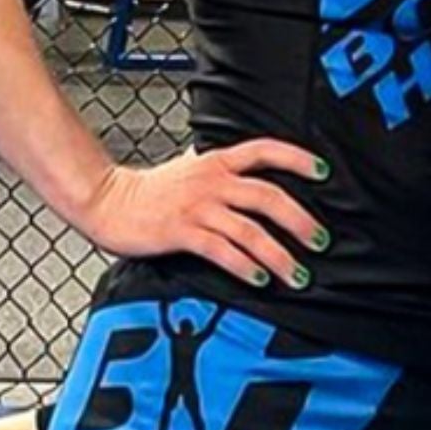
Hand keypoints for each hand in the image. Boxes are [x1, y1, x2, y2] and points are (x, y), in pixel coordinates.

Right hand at [66, 139, 328, 290]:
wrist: (106, 201)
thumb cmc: (151, 189)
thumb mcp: (191, 167)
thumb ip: (221, 168)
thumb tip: (251, 167)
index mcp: (218, 162)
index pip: (265, 150)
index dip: (297, 159)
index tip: (324, 173)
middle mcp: (212, 181)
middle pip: (268, 196)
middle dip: (300, 220)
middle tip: (320, 241)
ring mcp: (197, 207)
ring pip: (249, 230)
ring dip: (278, 255)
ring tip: (298, 274)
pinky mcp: (181, 232)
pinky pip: (221, 250)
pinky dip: (244, 265)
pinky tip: (259, 278)